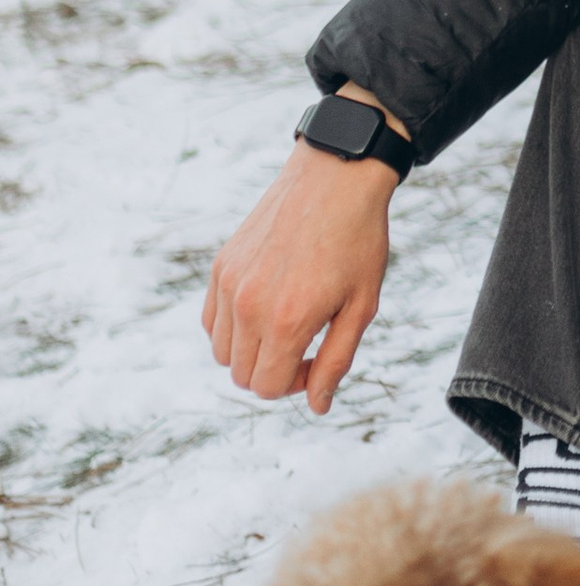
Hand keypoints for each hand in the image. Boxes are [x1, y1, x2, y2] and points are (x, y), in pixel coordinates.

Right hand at [202, 100, 404, 410]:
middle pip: (242, 375)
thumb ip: (335, 362)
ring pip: (222, 352)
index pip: (267, 387)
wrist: (336, 178)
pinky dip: (233, 328)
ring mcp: (229, 284)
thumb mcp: (361, 307)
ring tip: (286, 325)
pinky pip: (212, 320)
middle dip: (273, 373)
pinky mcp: (221, 266)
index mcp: (286, 320)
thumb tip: (317, 406)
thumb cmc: (359, 242)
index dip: (294, 386)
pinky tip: (265, 308)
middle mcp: (249, 305)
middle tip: (305, 345)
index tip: (315, 361)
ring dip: (251, 353)